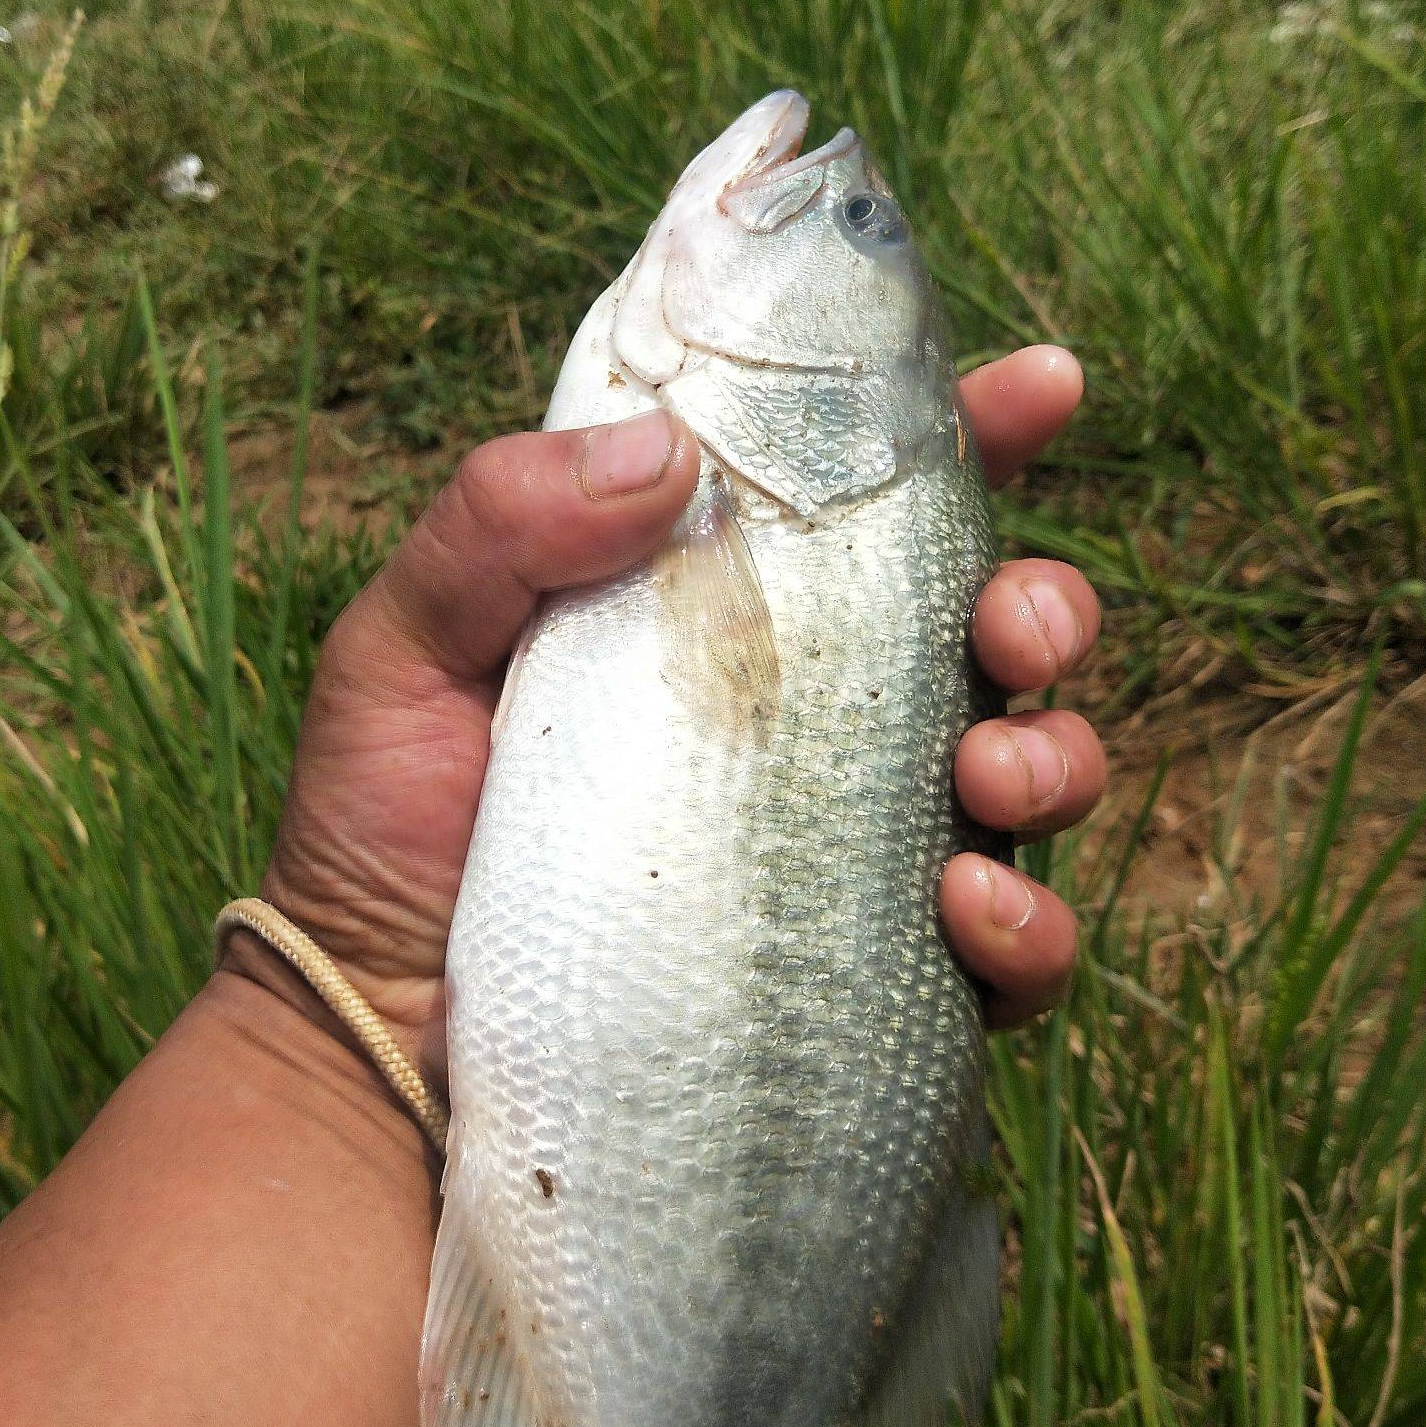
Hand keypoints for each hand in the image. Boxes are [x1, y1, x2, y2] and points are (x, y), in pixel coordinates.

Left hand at [234, 346, 1100, 1080]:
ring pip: (1029, 774)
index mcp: (724, 609)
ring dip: (1052, 758)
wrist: (373, 1040)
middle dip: (1045, 606)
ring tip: (987, 775)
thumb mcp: (405, 643)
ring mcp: (851, 849)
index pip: (873, 502)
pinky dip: (1024, 932)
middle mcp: (811, 718)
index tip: (1044, 386)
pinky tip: (966, 913)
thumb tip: (667, 451)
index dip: (978, 436)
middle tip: (1011, 625)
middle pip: (990, 631)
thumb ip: (501, 521)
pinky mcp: (866, 979)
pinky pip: (1006, 956)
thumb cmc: (382, 827)